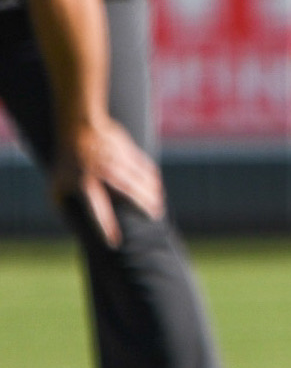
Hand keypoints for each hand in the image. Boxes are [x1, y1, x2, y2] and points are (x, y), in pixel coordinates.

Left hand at [51, 113, 164, 249]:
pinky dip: (151, 179)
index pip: (97, 211)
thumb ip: (63, 205)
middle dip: (142, 206)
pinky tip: (156, 188)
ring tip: (157, 207)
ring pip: (140, 180)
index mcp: (84, 185)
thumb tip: (73, 224)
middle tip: (154, 217)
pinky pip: (144, 167)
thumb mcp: (56, 184)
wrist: (81, 126)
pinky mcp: (128, 152)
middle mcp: (104, 174)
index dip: (106, 228)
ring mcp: (118, 161)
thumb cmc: (66, 160)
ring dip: (151, 194)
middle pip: (128, 193)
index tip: (115, 242)